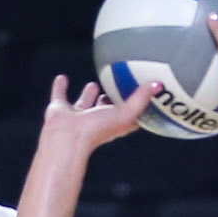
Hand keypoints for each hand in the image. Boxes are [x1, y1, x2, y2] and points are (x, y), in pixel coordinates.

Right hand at [35, 75, 157, 161]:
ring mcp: (77, 116)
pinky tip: (62, 78)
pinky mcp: (60, 110)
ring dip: (89, 95)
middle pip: (105, 109)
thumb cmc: (97, 130)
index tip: (140, 96)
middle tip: (115, 88)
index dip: (133, 107)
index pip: (126, 114)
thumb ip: (140, 98)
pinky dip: (60, 87)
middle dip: (110, 100)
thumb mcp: (125, 113)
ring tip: (93, 85)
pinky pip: (60, 95)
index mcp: (112, 122)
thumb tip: (157, 84)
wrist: (68, 137)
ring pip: (85, 103)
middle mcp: (95, 120)